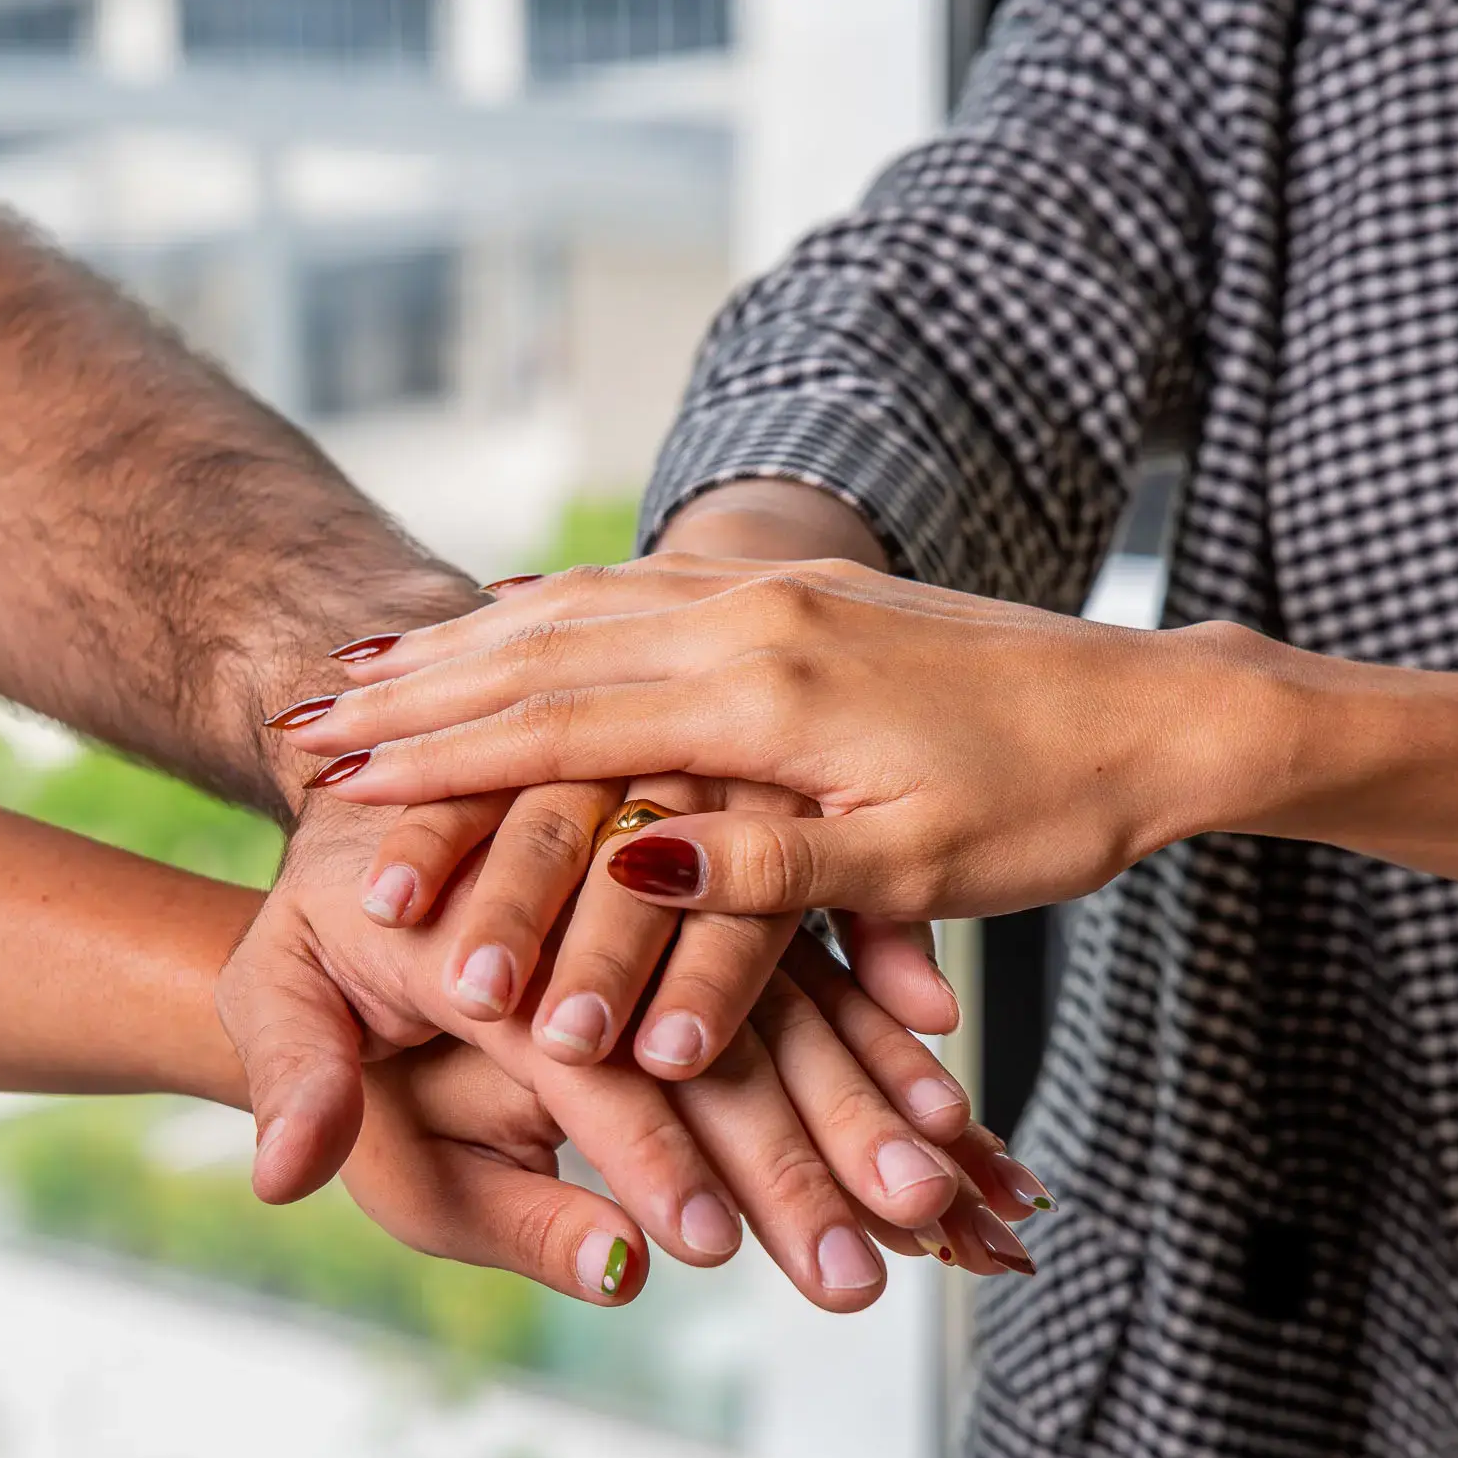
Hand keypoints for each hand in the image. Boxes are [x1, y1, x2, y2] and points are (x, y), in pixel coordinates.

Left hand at [215, 797, 1019, 1308]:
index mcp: (464, 909)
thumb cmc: (322, 924)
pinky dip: (871, 958)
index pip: (570, 1048)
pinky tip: (939, 1026)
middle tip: (867, 1244)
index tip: (709, 1245)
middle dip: (793, 1139)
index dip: (640, 1146)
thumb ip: (309, 1094)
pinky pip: (799, 904)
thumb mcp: (277, 1001)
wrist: (362, 774)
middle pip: (700, 1015)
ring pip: (773, 960)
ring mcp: (649, 835)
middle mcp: (574, 857)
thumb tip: (303, 1177)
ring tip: (930, 1174)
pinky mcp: (700, 838)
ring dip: (857, 1069)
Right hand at [286, 557, 1267, 919]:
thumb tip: (636, 866)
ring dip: (470, 640)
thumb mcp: (912, 859)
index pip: (562, 720)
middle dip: (420, 691)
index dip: (442, 755)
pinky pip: (643, 590)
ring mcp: (776, 596)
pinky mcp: (804, 596)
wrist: (1155, 710)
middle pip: (545, 649)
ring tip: (370, 665)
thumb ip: (769, 867)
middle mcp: (750, 620)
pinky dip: (556, 607)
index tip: (335, 777)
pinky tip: (512, 616)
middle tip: (303, 719)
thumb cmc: (1044, 808)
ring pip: (584, 606)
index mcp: (765, 690)